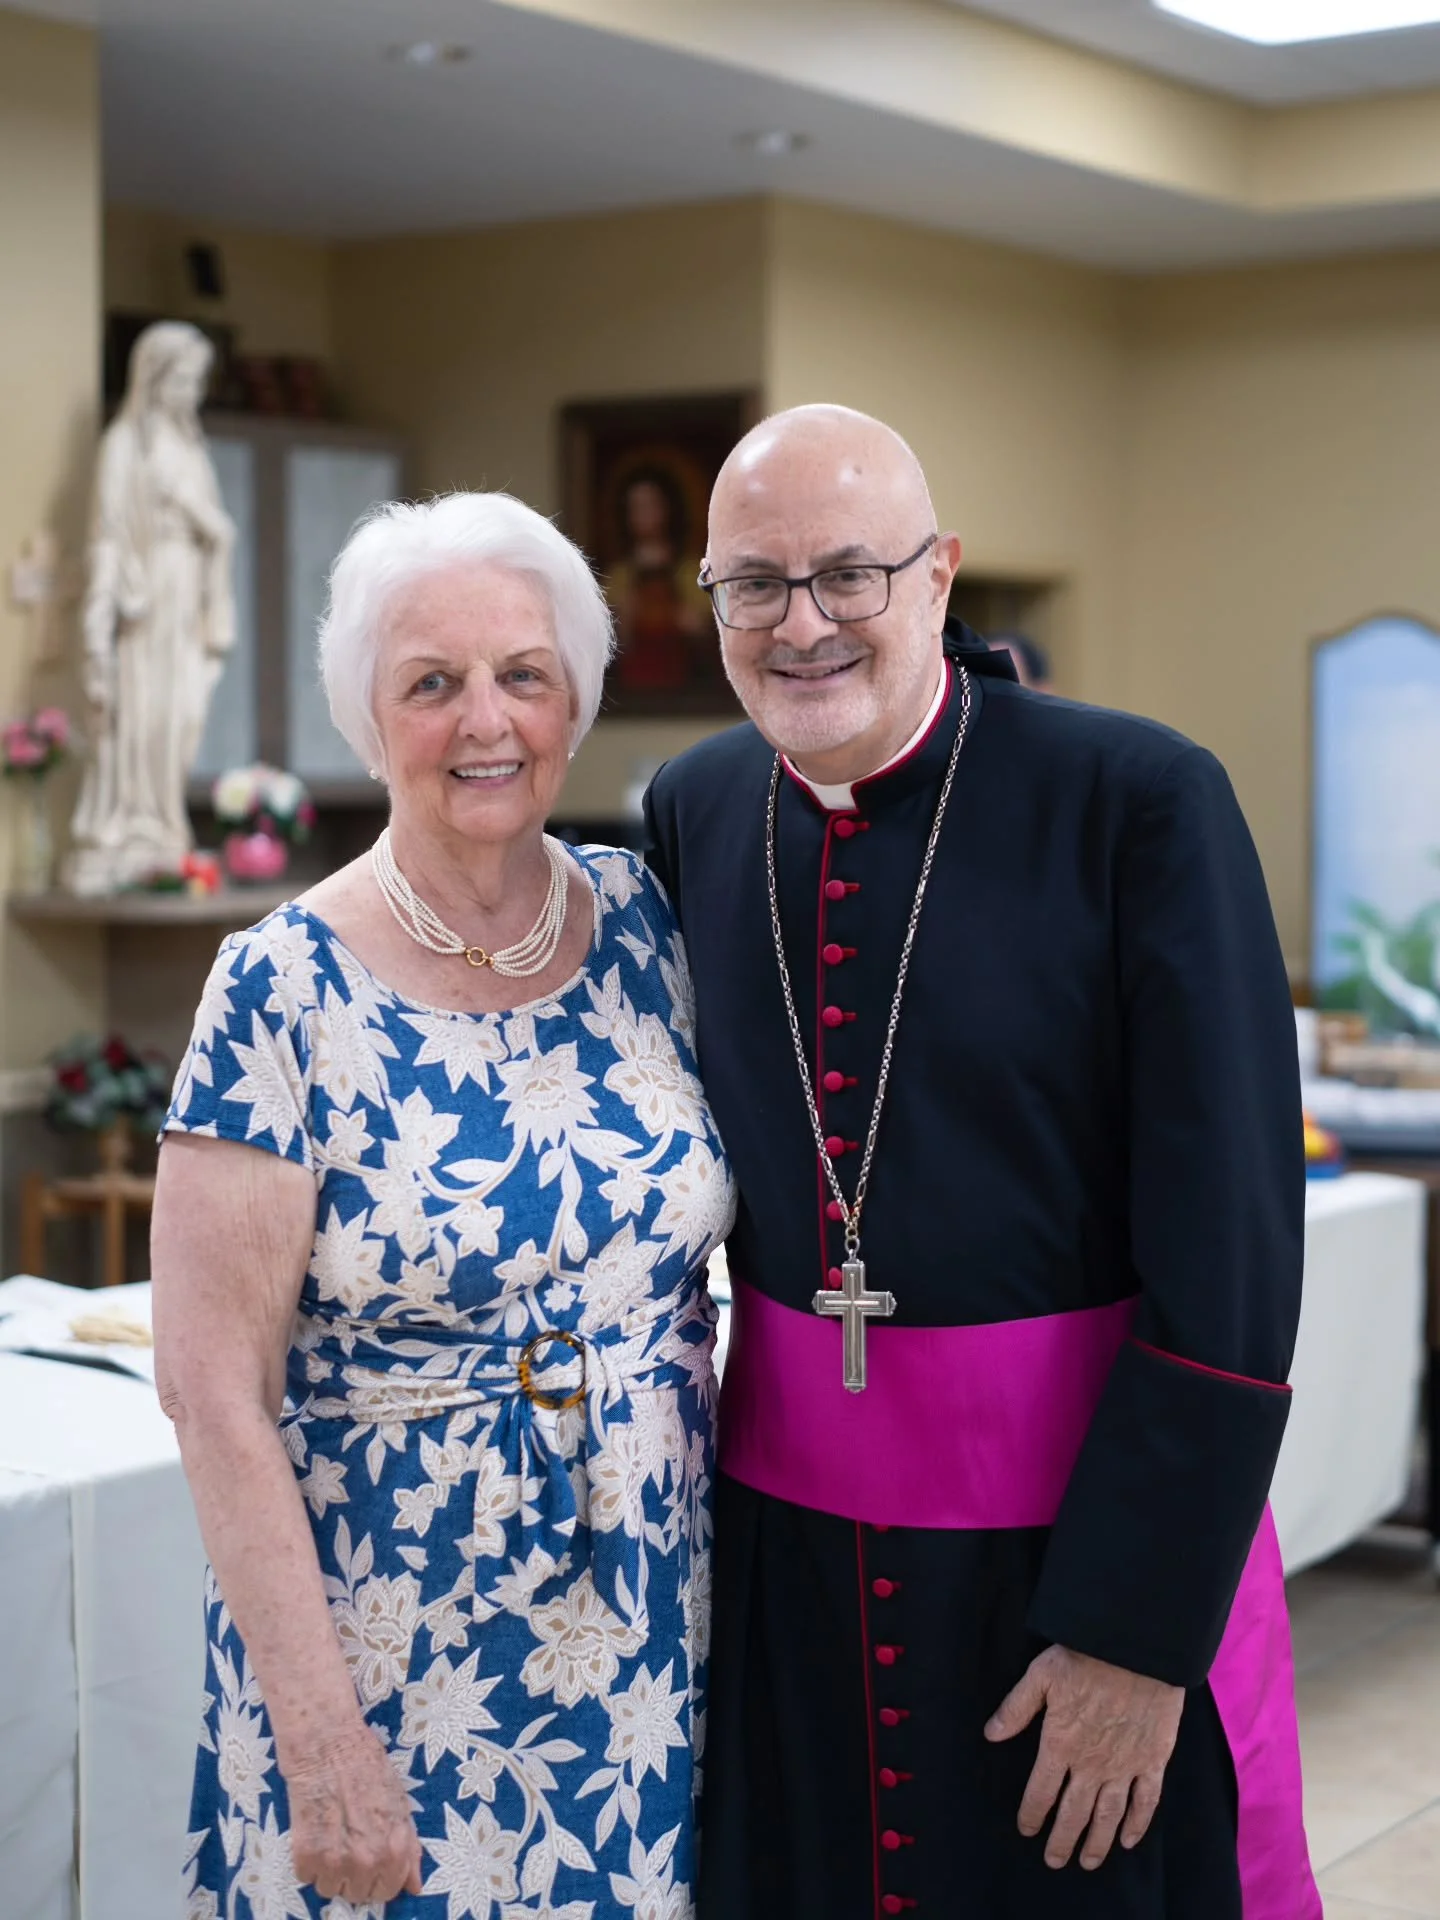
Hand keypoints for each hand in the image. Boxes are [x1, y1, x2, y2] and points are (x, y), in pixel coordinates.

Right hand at [284, 1725, 423, 1905]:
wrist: (328, 1745)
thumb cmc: (367, 1767)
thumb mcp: (399, 1804)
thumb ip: (409, 1848)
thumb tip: (415, 1886)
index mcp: (395, 1849)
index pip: (388, 1891)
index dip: (380, 1876)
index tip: (372, 1860)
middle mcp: (367, 1861)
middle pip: (358, 1894)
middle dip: (355, 1874)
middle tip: (349, 1843)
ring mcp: (335, 1862)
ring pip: (331, 1889)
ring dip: (330, 1870)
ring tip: (332, 1836)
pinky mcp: (305, 1856)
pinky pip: (307, 1877)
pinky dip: (308, 1861)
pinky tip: (315, 1833)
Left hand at [984, 1645, 1182, 1870]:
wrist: (1136, 1649)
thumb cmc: (1085, 1657)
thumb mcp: (1040, 1675)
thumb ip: (1016, 1708)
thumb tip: (991, 1734)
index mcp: (1060, 1744)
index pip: (1041, 1791)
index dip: (1032, 1814)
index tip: (1027, 1830)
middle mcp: (1091, 1764)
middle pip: (1073, 1813)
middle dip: (1062, 1840)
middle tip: (1054, 1862)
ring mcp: (1125, 1766)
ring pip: (1108, 1815)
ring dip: (1097, 1842)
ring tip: (1088, 1862)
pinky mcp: (1153, 1760)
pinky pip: (1146, 1801)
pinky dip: (1138, 1824)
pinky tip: (1128, 1840)